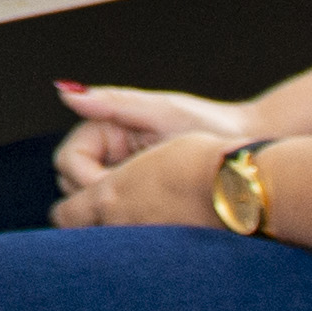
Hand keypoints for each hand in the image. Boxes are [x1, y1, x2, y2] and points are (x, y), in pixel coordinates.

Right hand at [45, 82, 252, 223]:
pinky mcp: (141, 196)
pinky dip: (127, 217)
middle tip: (137, 199)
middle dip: (96, 195)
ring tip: (150, 205)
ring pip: (92, 203)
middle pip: (72, 184)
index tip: (115, 186)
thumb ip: (112, 102)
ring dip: (113, 207)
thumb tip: (66, 93)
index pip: (67, 161)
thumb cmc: (210, 124)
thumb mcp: (160, 111)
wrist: (245, 155)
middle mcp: (109, 153)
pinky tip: (155, 215)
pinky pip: (117, 214)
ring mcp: (124, 176)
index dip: (86, 178)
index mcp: (106, 129)